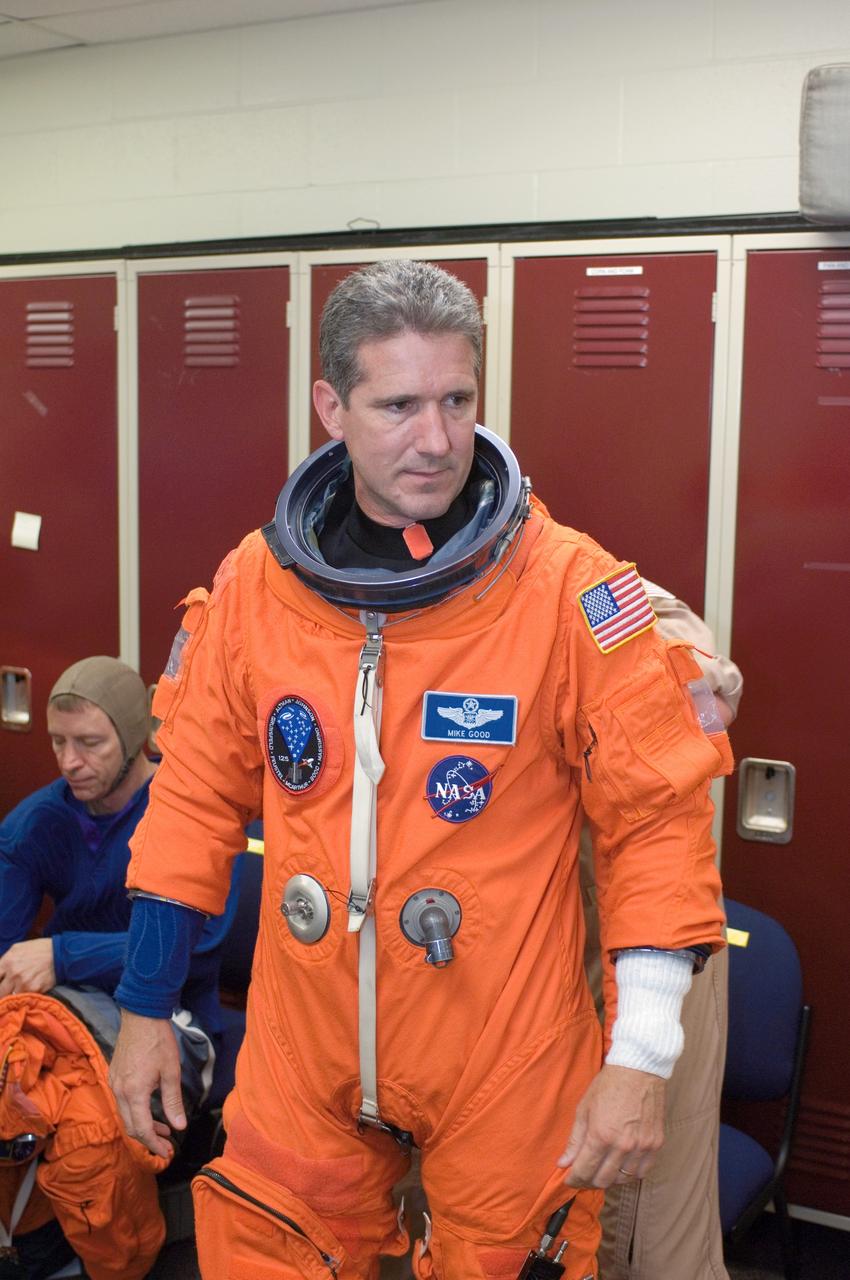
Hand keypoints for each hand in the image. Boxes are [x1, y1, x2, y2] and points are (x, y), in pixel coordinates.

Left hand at [0, 939, 55, 995]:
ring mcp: (23, 983)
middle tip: (6, 991)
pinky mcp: (34, 990)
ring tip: (19, 992)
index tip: (1, 984)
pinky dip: (24, 997)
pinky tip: (28, 991)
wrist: (60, 953)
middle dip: (2, 992)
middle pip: (0, 992)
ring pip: (10, 998)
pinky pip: (23, 998)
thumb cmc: (39, 949)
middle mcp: (13, 973)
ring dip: (12, 996)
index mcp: (8, 961)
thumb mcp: (18, 948)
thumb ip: (5, 960)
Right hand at [109, 1009, 184, 1158]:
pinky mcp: (115, 1075)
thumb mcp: (171, 1072)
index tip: (167, 1153)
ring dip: (143, 1125)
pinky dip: (137, 1111)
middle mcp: (119, 1091)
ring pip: (127, 1115)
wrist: (141, 1014)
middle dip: (148, 1139)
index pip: (142, 1129)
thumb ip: (173, 1102)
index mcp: (134, 1092)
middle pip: (131, 1126)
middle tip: (166, 1146)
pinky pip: (123, 1102)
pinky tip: (151, 1110)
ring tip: (164, 1129)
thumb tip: (179, 1126)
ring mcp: (114, 1082)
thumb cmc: (159, 1041)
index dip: (154, 1145)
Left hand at [558, 1063, 665, 1188]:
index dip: (574, 1179)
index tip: (569, 1179)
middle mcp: (622, 1145)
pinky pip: (642, 1172)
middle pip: (603, 1180)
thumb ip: (574, 1139)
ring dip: (610, 1178)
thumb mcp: (584, 1108)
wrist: (638, 1070)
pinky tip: (622, 1166)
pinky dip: (630, 1174)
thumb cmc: (608, 1085)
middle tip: (583, 1175)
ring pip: (623, 1179)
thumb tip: (563, 1163)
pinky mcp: (656, 1144)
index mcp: (601, 1135)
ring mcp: (641, 1146)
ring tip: (602, 1170)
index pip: (584, 1171)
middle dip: (589, 1181)